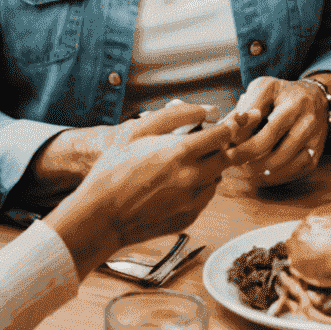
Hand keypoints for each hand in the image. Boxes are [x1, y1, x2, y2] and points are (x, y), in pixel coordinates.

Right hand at [78, 102, 248, 251]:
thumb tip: (206, 111)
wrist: (99, 218)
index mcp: (180, 153)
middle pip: (225, 157)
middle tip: (210, 140)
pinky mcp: (188, 219)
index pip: (222, 135)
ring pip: (216, 178)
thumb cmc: (112, 172)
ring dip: (210, 167)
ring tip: (187, 163)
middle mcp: (191, 179)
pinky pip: (205, 197)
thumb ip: (175, 116)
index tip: (231, 120)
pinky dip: (200, 187)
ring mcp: (191, 202)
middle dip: (221, 146)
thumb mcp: (137, 131)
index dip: (229, 125)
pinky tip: (179, 183)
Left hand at [225, 78, 329, 186]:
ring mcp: (312, 132)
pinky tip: (264, 170)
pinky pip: (292, 170)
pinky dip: (275, 174)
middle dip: (245, 155)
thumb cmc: (281, 96)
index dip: (238, 137)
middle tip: (231, 160)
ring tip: (245, 166)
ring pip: (279, 160)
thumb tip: (227, 131)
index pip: (256, 120)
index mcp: (283, 94)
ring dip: (258, 167)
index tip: (225, 146)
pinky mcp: (317, 150)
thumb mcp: (261, 90)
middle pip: (267, 142)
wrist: (315, 98)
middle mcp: (301, 112)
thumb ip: (244, 109)